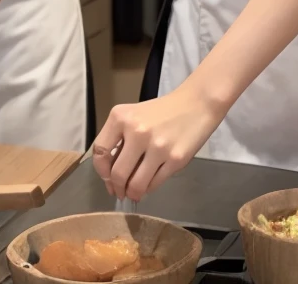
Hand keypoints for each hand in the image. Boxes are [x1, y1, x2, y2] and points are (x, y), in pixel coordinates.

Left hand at [92, 82, 224, 200]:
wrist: (196, 103)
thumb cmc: (162, 111)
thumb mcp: (134, 116)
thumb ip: (120, 140)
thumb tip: (111, 175)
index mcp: (121, 117)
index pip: (100, 152)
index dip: (102, 172)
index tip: (108, 180)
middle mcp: (137, 131)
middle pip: (117, 174)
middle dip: (117, 189)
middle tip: (120, 193)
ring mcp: (157, 146)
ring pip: (136, 184)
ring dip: (132, 194)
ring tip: (134, 193)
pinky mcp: (176, 159)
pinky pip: (155, 183)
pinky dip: (149, 188)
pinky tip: (149, 184)